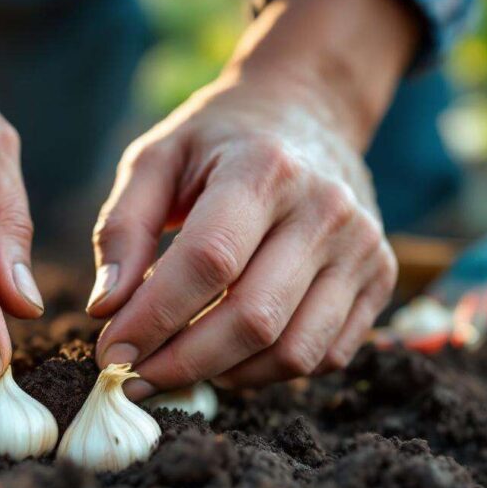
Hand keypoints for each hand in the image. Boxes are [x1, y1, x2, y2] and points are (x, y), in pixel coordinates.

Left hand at [88, 0, 417, 397]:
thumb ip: (123, 228)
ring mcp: (363, 247)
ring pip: (293, 352)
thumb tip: (106, 309)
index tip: (111, 352)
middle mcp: (325, 209)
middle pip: (253, 318)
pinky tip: (227, 357)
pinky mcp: (381, 278)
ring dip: (225, 376)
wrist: (309, 110)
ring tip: (177, 367)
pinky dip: (268, 373)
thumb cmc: (218, 142)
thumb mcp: (157, 159)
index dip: (154, 318)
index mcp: (264, 168)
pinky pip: (325, 356)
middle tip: (135, 377)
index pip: (208, 262)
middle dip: (182, 363)